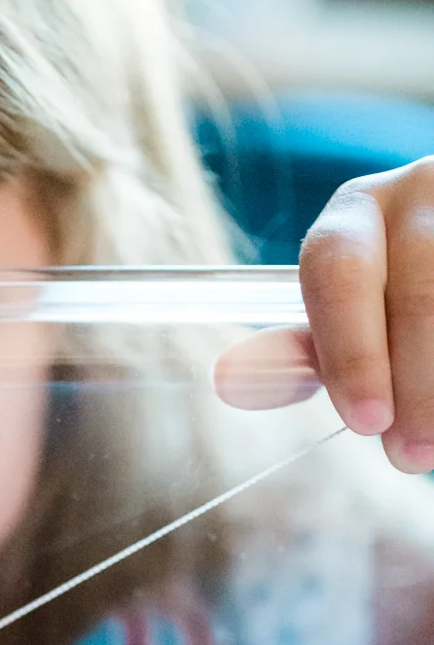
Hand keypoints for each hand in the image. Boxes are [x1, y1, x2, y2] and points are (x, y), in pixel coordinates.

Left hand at [215, 157, 433, 474]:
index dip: (350, 354)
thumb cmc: (400, 302)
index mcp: (356, 214)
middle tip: (410, 454)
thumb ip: (310, 350)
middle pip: (415, 293)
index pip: (337, 271)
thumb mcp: (354, 314)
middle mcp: (415, 191)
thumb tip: (229, 380)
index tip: (366, 422)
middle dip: (413, 386)